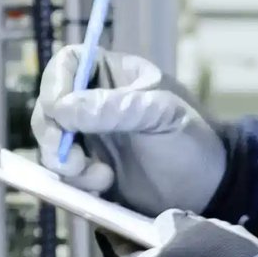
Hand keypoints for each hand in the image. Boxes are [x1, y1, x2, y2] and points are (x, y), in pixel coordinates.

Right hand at [31, 45, 227, 215]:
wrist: (209, 192)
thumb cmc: (192, 141)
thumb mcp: (161, 115)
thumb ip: (115, 107)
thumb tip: (63, 109)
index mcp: (111, 76)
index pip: (67, 63)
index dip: (54, 83)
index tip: (58, 111)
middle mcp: (93, 103)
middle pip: (48, 106)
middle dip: (51, 133)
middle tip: (71, 159)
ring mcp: (88, 139)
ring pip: (50, 143)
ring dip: (64, 163)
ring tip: (100, 177)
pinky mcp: (87, 171)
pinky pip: (63, 173)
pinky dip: (74, 182)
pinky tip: (103, 187)